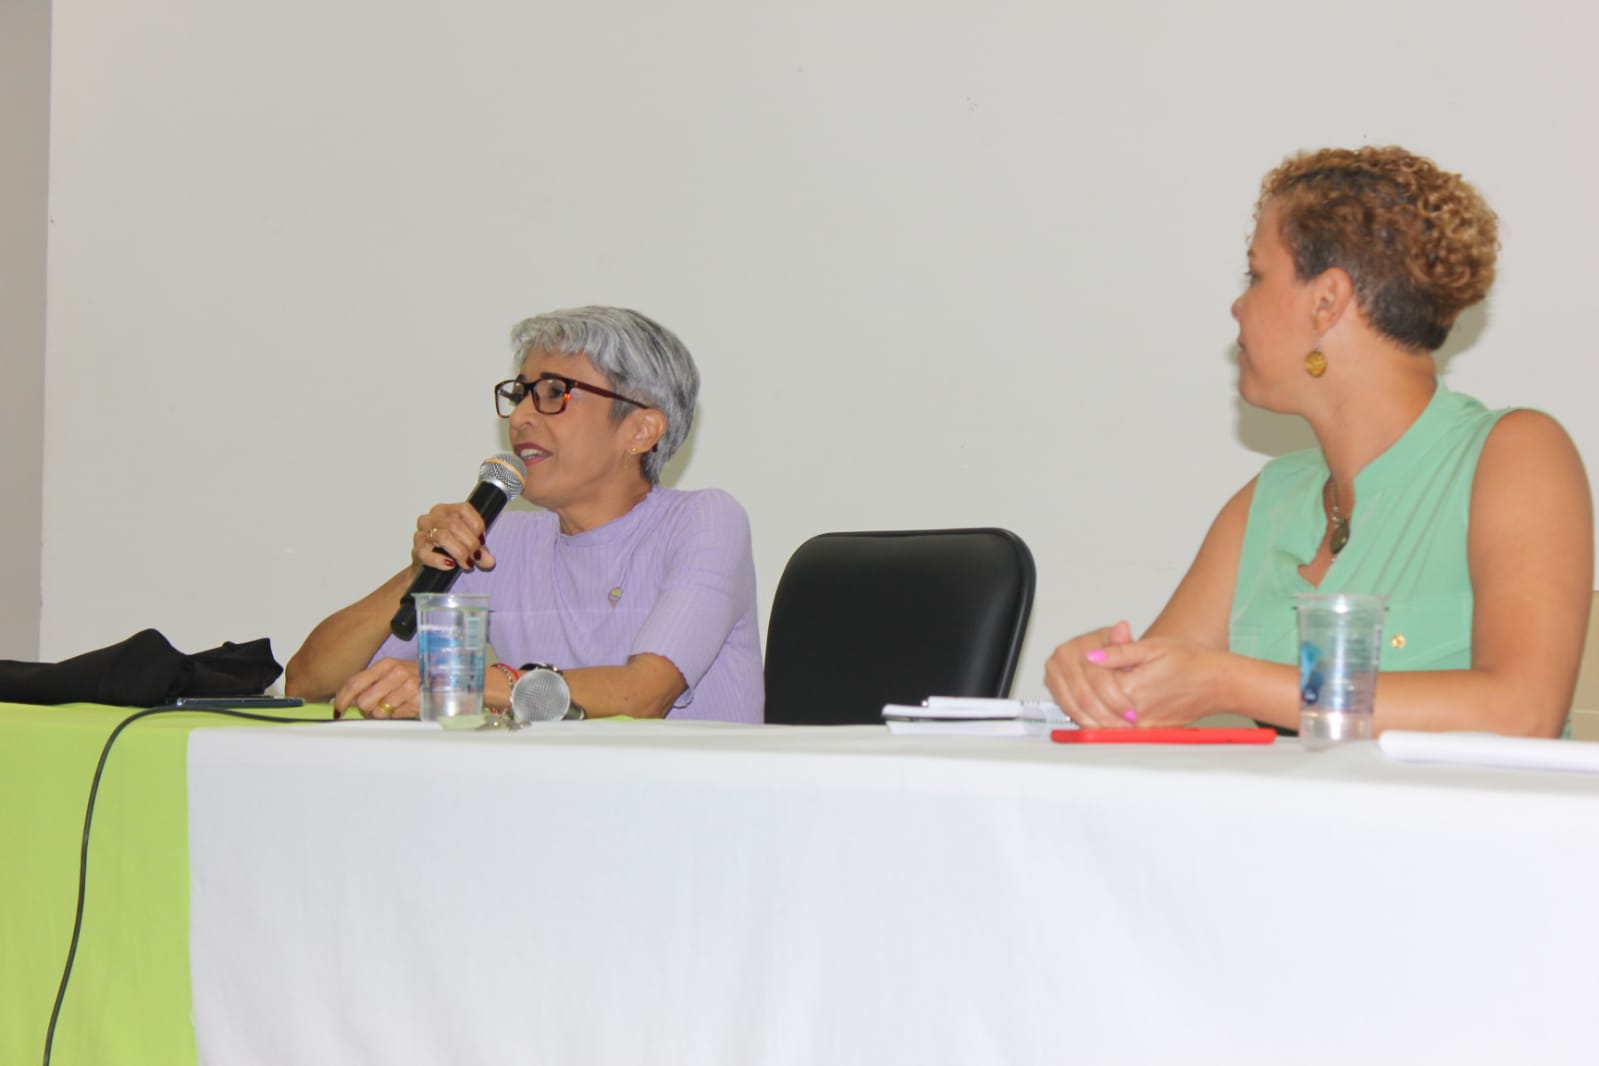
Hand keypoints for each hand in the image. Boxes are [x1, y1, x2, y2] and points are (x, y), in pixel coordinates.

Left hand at [334, 658, 420, 718]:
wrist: (443, 680)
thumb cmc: (412, 678)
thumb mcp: (390, 674)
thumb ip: (369, 683)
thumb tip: (348, 700)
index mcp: (385, 664)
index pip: (354, 682)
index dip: (342, 698)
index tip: (337, 710)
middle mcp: (396, 673)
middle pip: (363, 701)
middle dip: (365, 709)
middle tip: (374, 706)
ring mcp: (408, 687)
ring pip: (377, 712)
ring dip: (381, 714)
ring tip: (392, 706)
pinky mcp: (416, 701)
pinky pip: (394, 717)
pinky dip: (395, 716)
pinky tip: (403, 707)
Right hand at [412, 502, 497, 574]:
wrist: (428, 568)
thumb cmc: (449, 551)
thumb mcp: (469, 548)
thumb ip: (481, 552)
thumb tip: (489, 561)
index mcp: (445, 510)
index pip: (464, 509)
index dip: (477, 525)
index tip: (482, 540)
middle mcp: (431, 518)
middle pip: (454, 524)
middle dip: (470, 543)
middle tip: (476, 557)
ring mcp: (421, 534)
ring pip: (442, 536)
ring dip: (459, 552)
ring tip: (466, 563)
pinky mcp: (416, 550)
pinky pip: (426, 553)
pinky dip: (440, 560)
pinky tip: (450, 565)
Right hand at [1044, 621, 1138, 727]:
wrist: (1101, 656)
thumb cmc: (1113, 652)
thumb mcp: (1125, 645)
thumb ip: (1123, 643)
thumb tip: (1122, 629)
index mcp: (1080, 645)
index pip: (1098, 678)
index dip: (1116, 699)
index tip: (1131, 712)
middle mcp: (1063, 656)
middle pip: (1084, 695)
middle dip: (1107, 714)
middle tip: (1123, 725)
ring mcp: (1054, 671)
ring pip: (1074, 706)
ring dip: (1095, 721)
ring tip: (1113, 728)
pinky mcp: (1051, 685)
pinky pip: (1067, 710)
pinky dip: (1084, 721)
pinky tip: (1099, 724)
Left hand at [1089, 636, 1226, 727]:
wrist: (1218, 683)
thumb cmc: (1191, 661)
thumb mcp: (1152, 647)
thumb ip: (1119, 652)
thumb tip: (1091, 655)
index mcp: (1131, 688)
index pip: (1092, 684)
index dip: (1090, 672)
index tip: (1092, 662)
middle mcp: (1134, 713)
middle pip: (1095, 707)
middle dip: (1089, 693)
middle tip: (1088, 679)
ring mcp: (1143, 727)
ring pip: (1105, 722)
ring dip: (1097, 708)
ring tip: (1102, 690)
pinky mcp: (1150, 732)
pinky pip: (1122, 730)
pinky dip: (1113, 718)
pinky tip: (1116, 703)